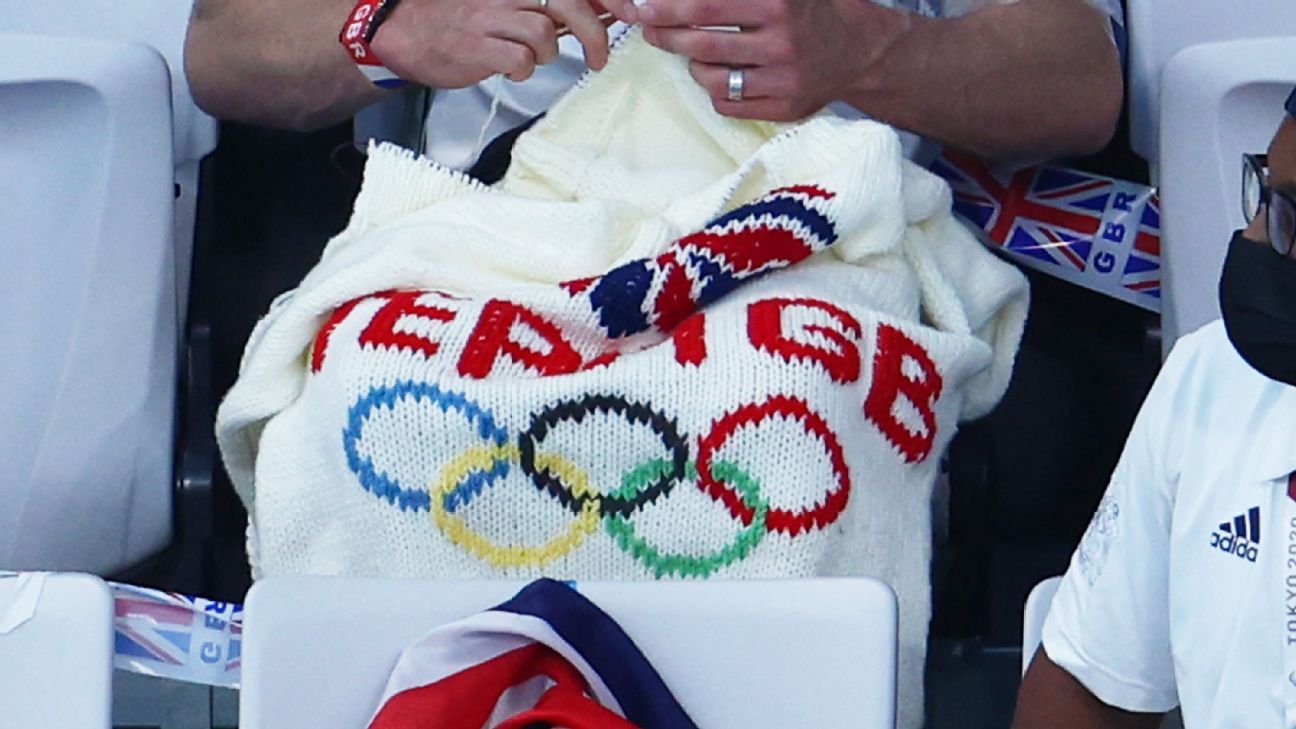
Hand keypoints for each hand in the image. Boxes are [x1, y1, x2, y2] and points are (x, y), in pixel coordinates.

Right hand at [371, 0, 636, 87]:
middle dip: (594, 34)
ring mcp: (492, 17)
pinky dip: (523, 70)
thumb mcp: (513, 5)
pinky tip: (511, 70)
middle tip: (599, 59)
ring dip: (548, 55)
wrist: (407, 32)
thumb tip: (606, 10)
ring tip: (530, 60)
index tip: (630, 13)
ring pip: (545, 34)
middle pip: (569, 4)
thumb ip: (555, 8)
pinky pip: (520, 60)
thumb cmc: (466, 21)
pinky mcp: (478, 46)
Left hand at [639, 0, 909, 120]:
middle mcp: (782, 43)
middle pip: (703, 44)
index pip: (709, 5)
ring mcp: (783, 80)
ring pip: (712, 78)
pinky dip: (716, 91)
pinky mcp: (784, 109)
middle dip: (667, 36)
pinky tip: (722, 75)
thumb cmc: (807, 9)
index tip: (642, 8)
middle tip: (649, 29)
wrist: (859, 49)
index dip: (669, 8)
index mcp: (779, 3)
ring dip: (694, 64)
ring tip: (696, 52)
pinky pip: (728, 105)